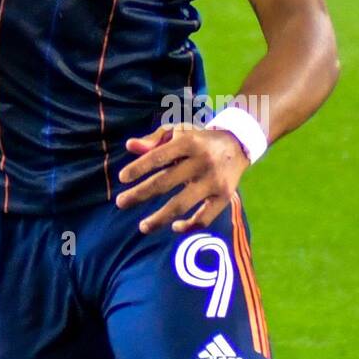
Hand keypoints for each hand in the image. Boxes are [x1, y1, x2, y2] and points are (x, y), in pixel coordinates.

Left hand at [115, 122, 248, 234]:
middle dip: (140, 194)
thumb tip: (129, 146)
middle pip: (166, 182)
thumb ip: (154, 139)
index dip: (139, 167)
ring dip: (160, 218)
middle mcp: (201, 161)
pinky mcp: (225, 197)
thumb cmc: (198, 139)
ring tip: (142, 227)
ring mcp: (214, 181)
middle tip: (120, 202)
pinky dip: (189, 226)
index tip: (122, 178)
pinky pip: (205, 218)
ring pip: (182, 204)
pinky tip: (174, 227)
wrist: (238, 145)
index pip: (159, 156)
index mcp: (188, 142)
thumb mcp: (178, 131)